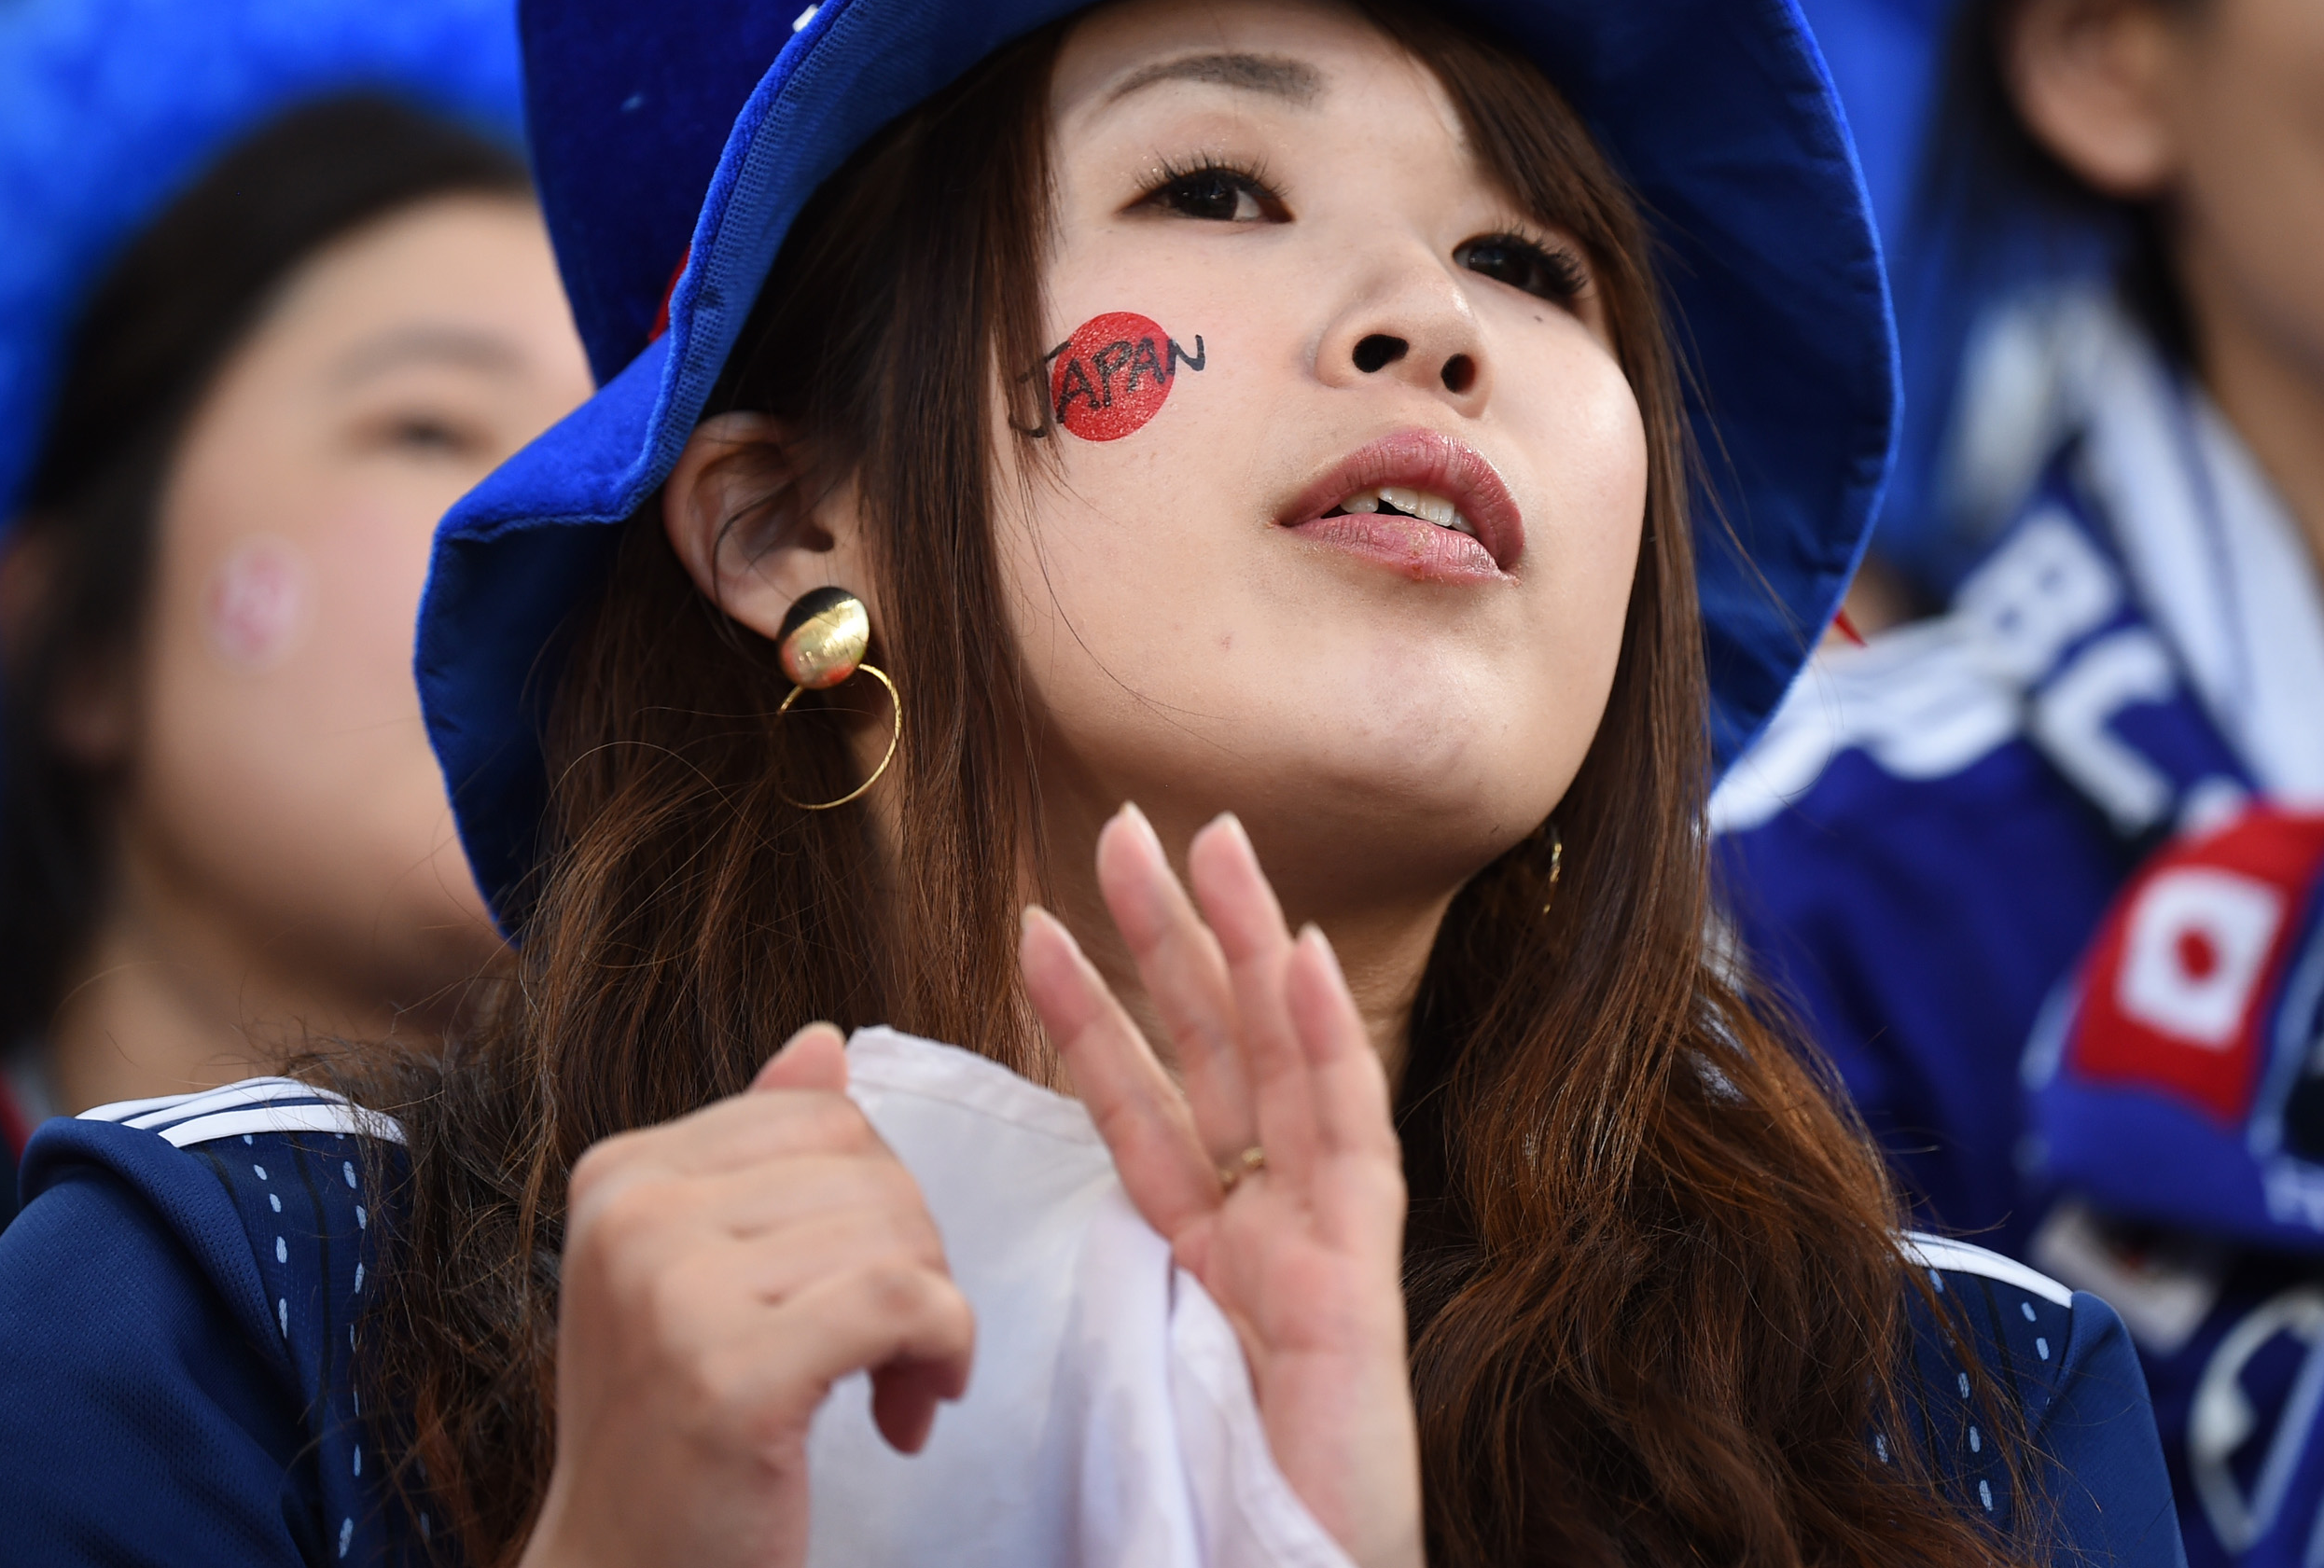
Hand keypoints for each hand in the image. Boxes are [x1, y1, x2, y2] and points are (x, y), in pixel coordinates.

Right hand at [517, 1024, 974, 1567]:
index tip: (856, 1296)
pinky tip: (908, 1418)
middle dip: (914, 1262)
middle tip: (888, 1360)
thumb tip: (826, 1043)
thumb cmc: (679, 1436)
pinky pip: (907, 1300)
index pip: (825, 1117)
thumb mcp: (699, 1279)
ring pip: (898, 1233)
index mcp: (621, 1174)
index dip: (877, 1205)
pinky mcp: (730, 1375)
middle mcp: (632, 1216)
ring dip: (931, 1322)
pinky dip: (943, 1353)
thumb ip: (759, 1158)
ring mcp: (671, 1293)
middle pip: (870, 1168)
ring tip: (893, 1395)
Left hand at [1019, 809, 1423, 1567]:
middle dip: (1175, 939)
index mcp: (1208, 1261)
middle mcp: (1273, 1232)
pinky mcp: (1361, 1281)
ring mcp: (1325, 1247)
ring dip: (1250, 945)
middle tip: (1122, 825)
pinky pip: (1351, 1141)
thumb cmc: (1213, 1528)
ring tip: (1213, 840)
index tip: (1036, 926)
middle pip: (1219, 1056)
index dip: (1091, 1016)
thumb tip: (962, 1278)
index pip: (1138, 1108)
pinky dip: (1332, 1043)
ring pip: (1286, 1065)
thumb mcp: (1120, 1403)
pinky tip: (1305, 959)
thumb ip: (1073, 1326)